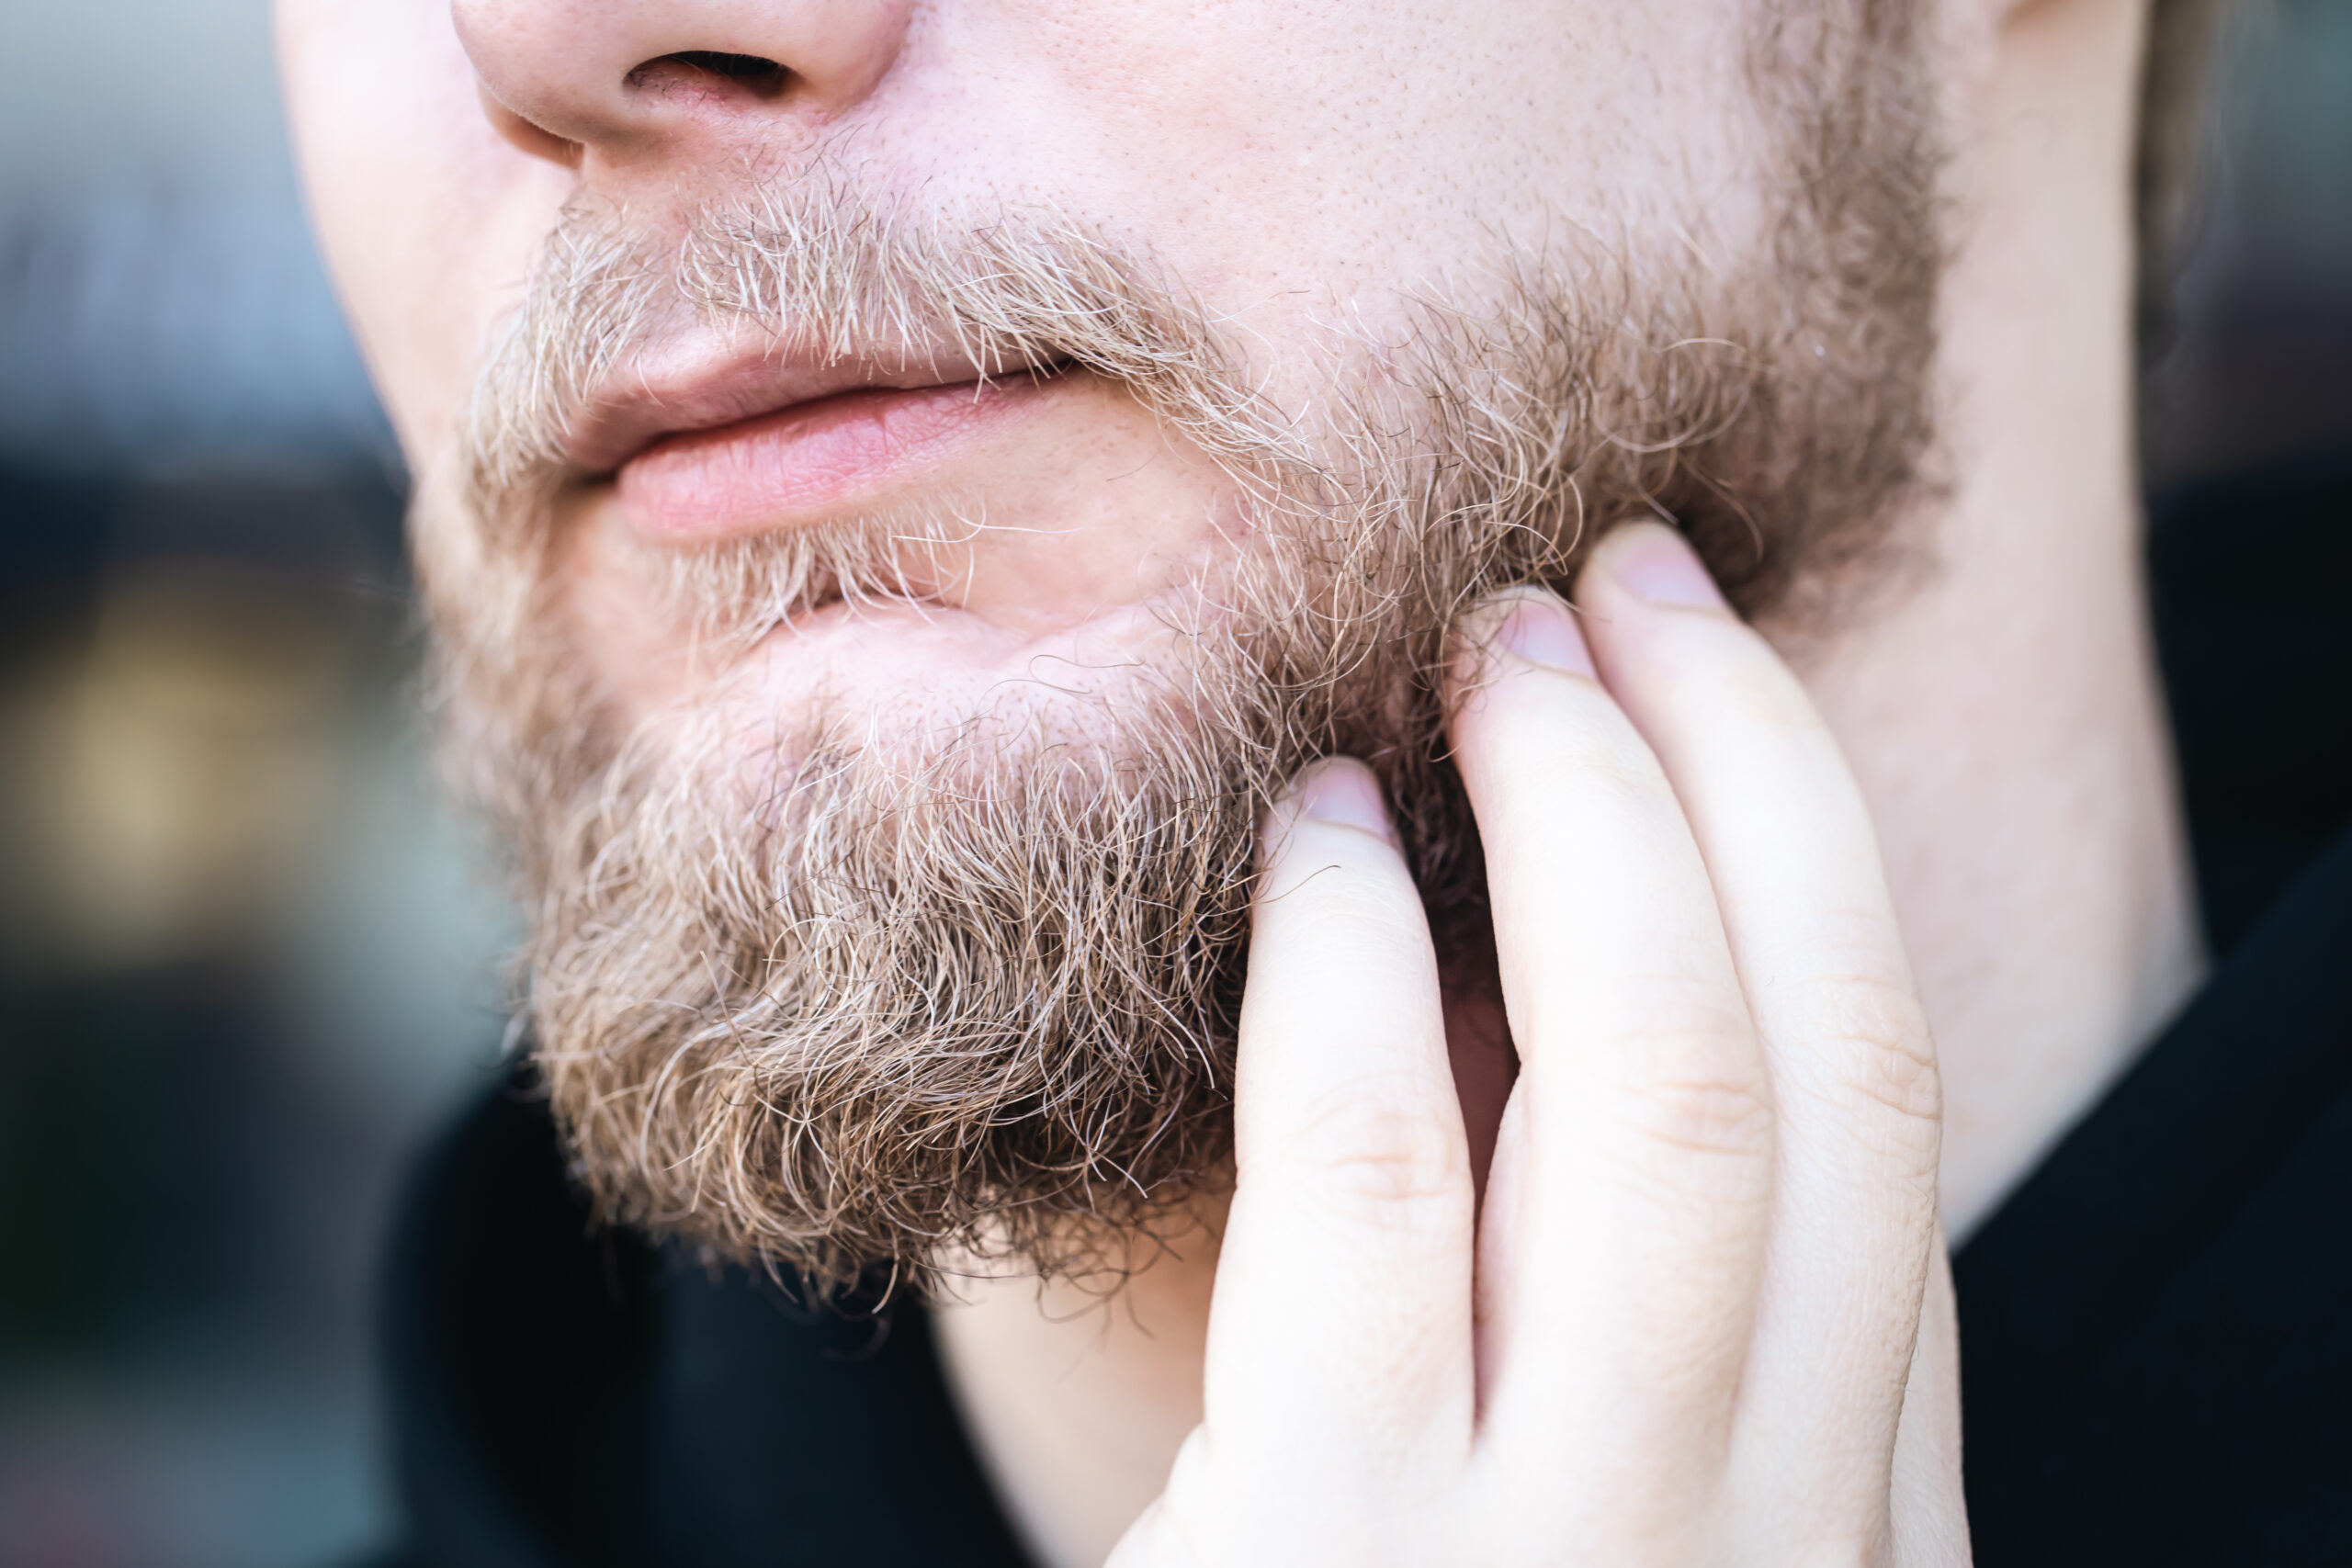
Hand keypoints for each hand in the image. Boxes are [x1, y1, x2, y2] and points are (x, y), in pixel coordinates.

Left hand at [1110, 523, 1967, 1566]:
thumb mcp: (1573, 1534)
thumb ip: (1617, 1345)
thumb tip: (1536, 1002)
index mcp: (1837, 1546)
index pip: (1890, 1158)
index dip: (1817, 879)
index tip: (1715, 700)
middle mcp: (1768, 1555)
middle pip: (1831, 1083)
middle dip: (1749, 788)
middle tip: (1625, 588)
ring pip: (1682, 1108)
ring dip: (1601, 824)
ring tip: (1499, 643)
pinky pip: (1382, 1192)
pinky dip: (1357, 970)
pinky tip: (1314, 830)